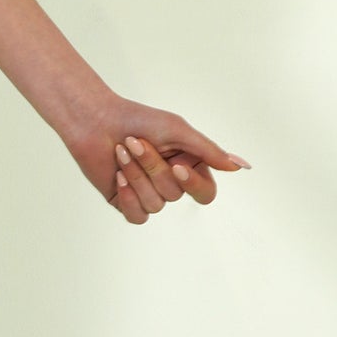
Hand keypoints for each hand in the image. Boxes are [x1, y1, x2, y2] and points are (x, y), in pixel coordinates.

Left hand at [65, 94, 249, 224]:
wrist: (96, 120)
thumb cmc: (137, 120)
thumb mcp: (178, 131)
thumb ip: (209, 151)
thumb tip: (240, 166)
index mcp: (189, 166)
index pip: (205, 193)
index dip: (193, 184)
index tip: (177, 165)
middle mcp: (171, 183)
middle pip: (175, 194)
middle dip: (153, 168)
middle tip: (135, 142)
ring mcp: (148, 194)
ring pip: (155, 204)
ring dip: (136, 176)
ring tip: (121, 151)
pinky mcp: (126, 202)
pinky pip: (138, 216)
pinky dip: (128, 197)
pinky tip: (117, 177)